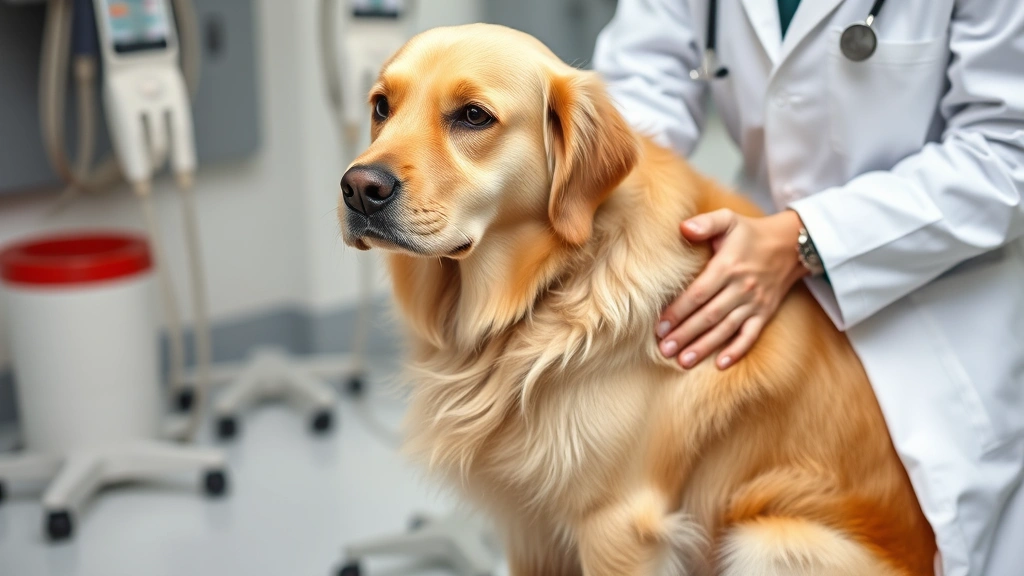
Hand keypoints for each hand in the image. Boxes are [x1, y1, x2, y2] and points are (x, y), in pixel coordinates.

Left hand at [657, 209, 808, 369]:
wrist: (790, 244)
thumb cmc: (750, 233)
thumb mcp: (728, 219)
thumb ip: (705, 223)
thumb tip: (683, 228)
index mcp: (728, 266)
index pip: (699, 293)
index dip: (678, 311)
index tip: (659, 326)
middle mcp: (742, 287)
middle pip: (709, 316)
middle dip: (685, 334)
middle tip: (664, 349)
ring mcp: (755, 303)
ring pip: (726, 329)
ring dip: (704, 347)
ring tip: (682, 361)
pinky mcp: (765, 313)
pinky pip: (751, 335)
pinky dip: (737, 351)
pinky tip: (720, 365)